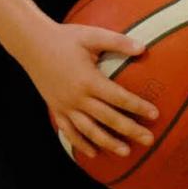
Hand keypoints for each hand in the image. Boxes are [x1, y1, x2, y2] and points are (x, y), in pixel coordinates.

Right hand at [17, 22, 159, 158]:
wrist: (32, 44)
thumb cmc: (65, 38)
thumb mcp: (92, 36)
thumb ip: (118, 42)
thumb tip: (143, 48)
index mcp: (89, 80)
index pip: (119, 97)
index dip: (138, 107)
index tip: (155, 114)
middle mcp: (77, 97)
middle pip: (108, 119)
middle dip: (130, 130)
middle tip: (149, 140)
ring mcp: (65, 106)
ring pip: (89, 130)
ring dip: (108, 142)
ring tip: (126, 152)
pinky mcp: (56, 109)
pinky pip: (69, 132)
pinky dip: (81, 143)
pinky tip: (94, 153)